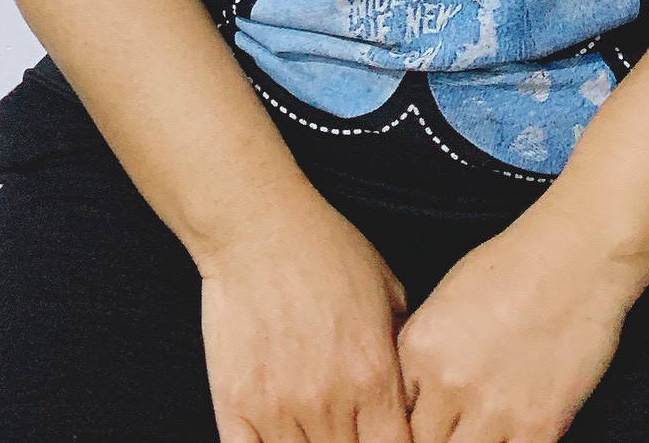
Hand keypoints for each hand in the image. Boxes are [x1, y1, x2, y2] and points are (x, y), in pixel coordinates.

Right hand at [200, 195, 413, 442]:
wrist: (259, 226)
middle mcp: (329, 400)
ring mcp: (280, 406)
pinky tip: (275, 438)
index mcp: (373, 374)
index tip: (383, 438)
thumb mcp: (388, 289)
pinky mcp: (236, 404)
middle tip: (346, 428)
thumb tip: (411, 387)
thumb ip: (402, 347)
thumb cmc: (323, 247)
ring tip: (314, 427)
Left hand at [396, 210, 635, 442]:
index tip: (430, 419)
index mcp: (420, 347)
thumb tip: (416, 394)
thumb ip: (425, 352)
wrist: (575, 256)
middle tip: (457, 425)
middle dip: (437, 438)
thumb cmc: (515, 266)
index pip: (396, 413)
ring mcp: (493, 408)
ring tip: (484, 427)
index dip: (413, 422)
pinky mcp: (538, 425)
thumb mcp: (447, 298)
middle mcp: (449, 382)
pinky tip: (513, 433)